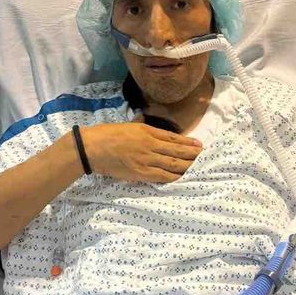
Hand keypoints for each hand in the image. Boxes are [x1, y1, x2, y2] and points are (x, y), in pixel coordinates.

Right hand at [81, 122, 202, 182]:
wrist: (92, 147)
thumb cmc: (107, 134)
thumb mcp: (127, 124)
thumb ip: (139, 123)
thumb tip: (143, 117)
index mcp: (147, 131)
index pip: (173, 138)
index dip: (187, 142)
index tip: (199, 144)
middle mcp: (150, 144)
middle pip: (176, 151)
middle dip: (191, 154)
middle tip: (203, 156)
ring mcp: (146, 159)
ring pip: (172, 164)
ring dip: (186, 166)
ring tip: (197, 167)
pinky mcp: (140, 172)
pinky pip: (161, 176)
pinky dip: (173, 177)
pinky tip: (182, 177)